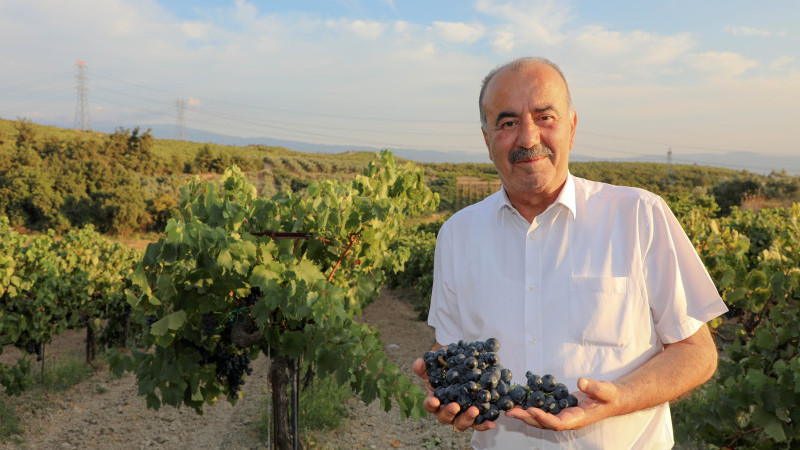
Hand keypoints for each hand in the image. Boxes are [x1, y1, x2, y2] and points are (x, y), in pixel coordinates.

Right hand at [412, 358, 496, 431]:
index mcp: (436, 400)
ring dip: (468, 419)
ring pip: (462, 423)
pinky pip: (479, 424)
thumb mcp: (437, 364)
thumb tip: (419, 362)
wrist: (465, 368)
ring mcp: (461, 415)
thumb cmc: (447, 367)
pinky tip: (491, 423)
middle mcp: (448, 411)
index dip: (431, 404)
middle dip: (450, 413)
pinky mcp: (476, 417)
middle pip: (445, 418)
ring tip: (475, 410)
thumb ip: (426, 365)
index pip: (430, 405)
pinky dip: (484, 424)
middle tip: (455, 406)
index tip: (434, 400)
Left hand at [505, 377, 620, 430]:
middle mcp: (568, 420)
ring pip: (541, 418)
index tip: (531, 410)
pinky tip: (519, 400)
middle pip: (544, 423)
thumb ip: (594, 387)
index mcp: (578, 419)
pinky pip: (543, 410)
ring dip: (525, 414)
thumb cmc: (610, 396)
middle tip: (509, 411)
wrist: (612, 400)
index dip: (543, 418)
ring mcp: (563, 415)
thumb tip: (580, 381)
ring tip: (508, 407)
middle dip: (526, 418)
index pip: (558, 423)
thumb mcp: (606, 390)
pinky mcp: (560, 408)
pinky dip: (531, 406)